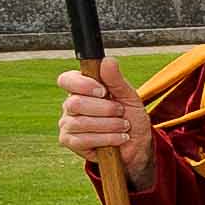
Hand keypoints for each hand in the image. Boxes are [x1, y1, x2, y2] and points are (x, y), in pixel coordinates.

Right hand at [55, 62, 154, 189]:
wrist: (137, 144)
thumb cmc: (130, 117)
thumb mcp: (129, 96)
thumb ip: (116, 80)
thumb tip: (107, 60)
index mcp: (81, 89)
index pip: (67, 79)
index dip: (83, 85)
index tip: (103, 91)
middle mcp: (70, 105)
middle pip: (75, 103)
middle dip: (106, 109)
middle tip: (121, 112)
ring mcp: (67, 123)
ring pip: (80, 122)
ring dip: (110, 125)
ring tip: (123, 126)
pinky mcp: (69, 142)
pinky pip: (83, 140)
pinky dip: (107, 139)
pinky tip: (119, 139)